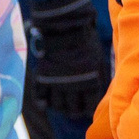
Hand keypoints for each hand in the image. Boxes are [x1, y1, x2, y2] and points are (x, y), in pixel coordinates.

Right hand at [23, 0, 111, 122]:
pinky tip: (45, 105)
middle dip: (73, 112)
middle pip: (72, 109)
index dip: (88, 109)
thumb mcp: (97, 57)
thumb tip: (97, 88)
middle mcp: (74, 86)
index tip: (86, 109)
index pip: (89, 105)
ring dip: (60, 108)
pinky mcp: (43, 77)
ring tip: (61, 107)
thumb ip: (97, 75)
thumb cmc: (85, 40)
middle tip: (73, 111)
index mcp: (90, 82)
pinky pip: (40, 96)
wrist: (65, 27)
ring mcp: (57, 82)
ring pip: (57, 105)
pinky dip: (42, 102)